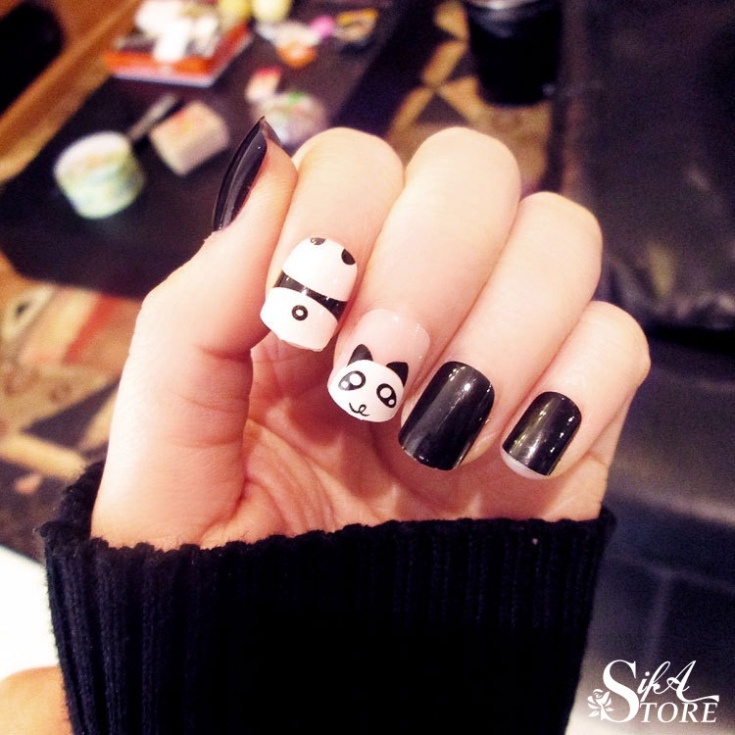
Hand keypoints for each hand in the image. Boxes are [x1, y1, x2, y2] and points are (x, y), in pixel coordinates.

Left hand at [92, 126, 649, 548]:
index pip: (360, 160)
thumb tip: (270, 167)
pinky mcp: (564, 414)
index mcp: (316, 281)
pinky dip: (573, 388)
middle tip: (375, 372)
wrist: (294, 663)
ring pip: (561, 240)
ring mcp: (496, 346)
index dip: (343, 213)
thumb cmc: (214, 542)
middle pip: (476, 171)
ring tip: (434, 437)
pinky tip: (506, 459)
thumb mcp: (170, 430)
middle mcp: (413, 292)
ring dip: (502, 331)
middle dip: (430, 262)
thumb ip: (196, 305)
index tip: (303, 314)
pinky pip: (616, 344)